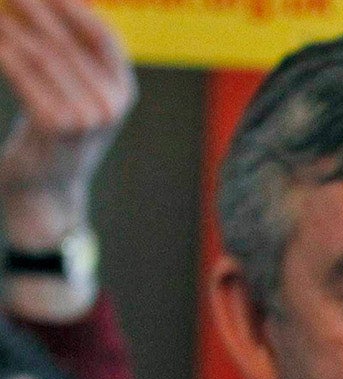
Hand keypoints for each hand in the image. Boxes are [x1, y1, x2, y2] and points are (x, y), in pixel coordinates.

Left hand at [0, 0, 135, 245]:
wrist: (45, 189)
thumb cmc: (55, 133)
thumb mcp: (79, 95)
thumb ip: (75, 57)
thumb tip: (52, 6)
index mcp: (123, 92)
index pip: (103, 36)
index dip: (73, 5)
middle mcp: (110, 104)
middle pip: (66, 40)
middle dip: (34, 7)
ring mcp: (87, 117)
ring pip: (42, 54)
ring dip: (12, 24)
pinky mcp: (57, 126)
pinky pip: (24, 74)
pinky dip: (2, 49)